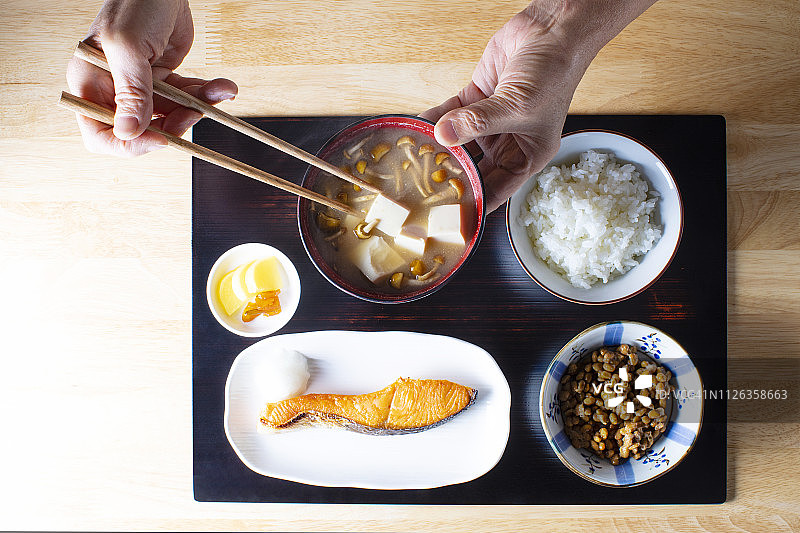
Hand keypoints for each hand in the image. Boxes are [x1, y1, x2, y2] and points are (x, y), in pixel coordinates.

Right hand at [66, 0, 237, 155]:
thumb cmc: (134, 3)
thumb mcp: (128, 47)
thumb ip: (131, 92)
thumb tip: (129, 132)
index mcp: (91, 84)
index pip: (101, 134)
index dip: (129, 144)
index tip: (160, 139)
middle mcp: (114, 89)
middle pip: (144, 130)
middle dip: (174, 124)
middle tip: (194, 113)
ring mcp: (142, 86)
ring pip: (172, 115)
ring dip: (198, 107)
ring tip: (220, 91)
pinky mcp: (166, 78)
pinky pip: (187, 97)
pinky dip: (207, 94)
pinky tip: (223, 86)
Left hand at [421, 1, 654, 211]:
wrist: (553, 30)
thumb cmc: (554, 73)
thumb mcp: (517, 106)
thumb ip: (478, 122)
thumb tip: (443, 135)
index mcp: (527, 157)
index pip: (495, 191)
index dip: (473, 204)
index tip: (448, 217)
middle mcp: (508, 144)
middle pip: (472, 170)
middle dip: (449, 178)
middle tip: (421, 190)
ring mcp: (489, 122)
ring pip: (457, 143)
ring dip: (437, 148)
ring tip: (413, 160)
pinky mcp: (475, 99)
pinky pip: (449, 115)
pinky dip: (433, 120)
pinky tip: (415, 127)